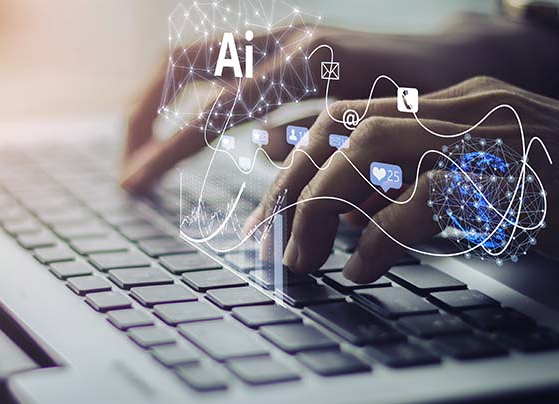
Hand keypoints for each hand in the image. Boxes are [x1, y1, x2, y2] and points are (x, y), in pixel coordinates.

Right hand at [120, 13, 558, 192]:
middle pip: (182, 65)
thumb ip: (312, 140)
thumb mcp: (376, 127)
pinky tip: (183, 133)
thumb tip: (257, 149)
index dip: (168, 150)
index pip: (214, 110)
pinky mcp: (281, 46)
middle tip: (127, 163)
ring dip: (158, 103)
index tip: (134, 184)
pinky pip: (219, 70)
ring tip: (140, 150)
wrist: (454, 58)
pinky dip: (190, 101)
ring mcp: (280, 38)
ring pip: (193, 60)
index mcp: (306, 64)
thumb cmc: (426, 100)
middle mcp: (284, 41)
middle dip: (143, 114)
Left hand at [245, 76, 558, 282]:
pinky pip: (425, 198)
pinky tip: (361, 270)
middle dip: (296, 185)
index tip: (268, 208)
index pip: (349, 117)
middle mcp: (464, 109)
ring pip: (371, 150)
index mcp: (450, 107)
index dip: (297, 159)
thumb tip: (340, 211)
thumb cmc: (552, 198)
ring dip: (323, 206)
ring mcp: (490, 136)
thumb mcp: (466, 188)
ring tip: (303, 258)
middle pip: (347, 128)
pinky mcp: (515, 178)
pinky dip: (380, 236)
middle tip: (271, 241)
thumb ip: (405, 186)